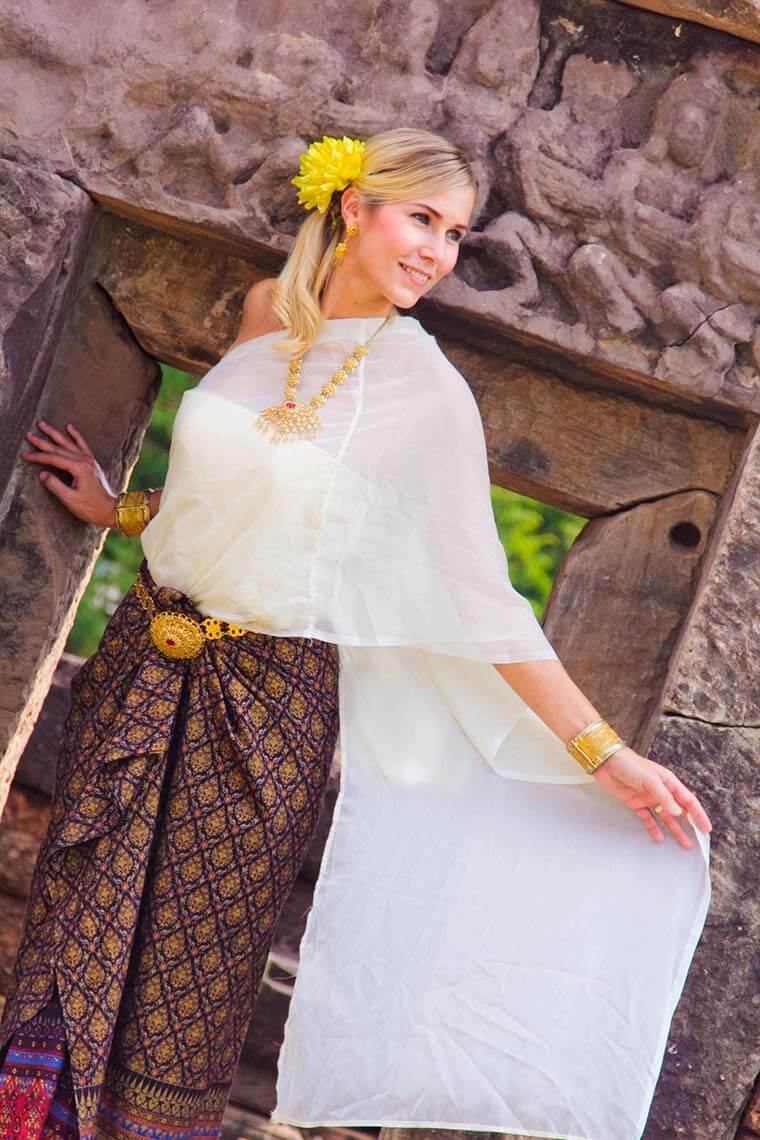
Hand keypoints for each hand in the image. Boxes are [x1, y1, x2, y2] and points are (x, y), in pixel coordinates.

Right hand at [22, 419, 118, 527]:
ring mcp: (89, 460)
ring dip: (55, 433)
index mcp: (78, 468)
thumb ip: (55, 485)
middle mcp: (84, 460)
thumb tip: (42, 474)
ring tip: (42, 424)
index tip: (25, 455)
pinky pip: (82, 445)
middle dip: (42, 441)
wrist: (110, 510)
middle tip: (29, 435)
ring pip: (68, 443)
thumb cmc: (91, 507)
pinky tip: (69, 427)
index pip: (53, 458)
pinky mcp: (92, 463)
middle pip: (59, 448)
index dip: (38, 457)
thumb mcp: (70, 499)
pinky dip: (75, 435)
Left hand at [592, 746, 711, 848]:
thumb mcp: (650, 780)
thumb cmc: (630, 764)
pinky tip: (660, 837)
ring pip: (665, 817)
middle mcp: (661, 791)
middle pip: (679, 811)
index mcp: (669, 782)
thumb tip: (679, 813)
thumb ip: (664, 797)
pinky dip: (654, 828)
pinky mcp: (635, 804)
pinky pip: (648, 818)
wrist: (606, 763)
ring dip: (675, 830)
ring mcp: (648, 798)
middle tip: (699, 840)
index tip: (707, 828)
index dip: (699, 815)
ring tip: (684, 843)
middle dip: (690, 825)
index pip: (688, 801)